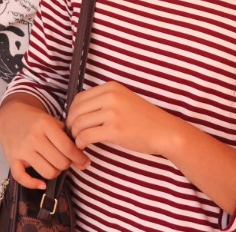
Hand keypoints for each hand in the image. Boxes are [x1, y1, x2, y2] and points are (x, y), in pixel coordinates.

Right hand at [0, 96, 88, 189]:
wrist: (9, 116)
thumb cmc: (35, 119)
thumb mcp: (52, 120)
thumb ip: (68, 138)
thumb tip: (83, 162)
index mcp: (44, 124)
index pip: (68, 148)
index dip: (80, 158)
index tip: (85, 162)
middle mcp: (32, 137)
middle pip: (61, 163)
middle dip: (68, 164)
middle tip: (66, 159)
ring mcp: (21, 149)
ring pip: (48, 172)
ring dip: (56, 172)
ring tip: (54, 165)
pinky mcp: (11, 159)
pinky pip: (22, 178)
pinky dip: (34, 184)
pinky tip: (41, 184)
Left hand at [66, 81, 188, 156]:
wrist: (166, 132)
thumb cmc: (144, 120)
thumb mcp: (123, 101)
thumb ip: (104, 101)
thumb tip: (79, 111)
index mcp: (111, 87)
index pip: (79, 98)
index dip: (72, 112)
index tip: (73, 122)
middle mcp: (110, 96)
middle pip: (76, 110)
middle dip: (70, 124)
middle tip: (71, 135)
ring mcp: (112, 113)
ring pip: (79, 123)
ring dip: (74, 135)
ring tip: (77, 142)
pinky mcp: (114, 130)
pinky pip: (87, 135)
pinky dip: (80, 142)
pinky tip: (83, 147)